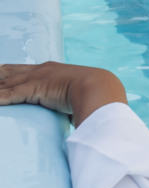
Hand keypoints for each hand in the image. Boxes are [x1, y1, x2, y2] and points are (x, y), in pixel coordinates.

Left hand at [0, 62, 126, 126]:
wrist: (99, 88)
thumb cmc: (93, 93)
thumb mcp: (76, 94)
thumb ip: (68, 101)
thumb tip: (71, 117)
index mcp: (50, 70)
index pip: (22, 70)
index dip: (7, 72)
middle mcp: (40, 71)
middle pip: (8, 71)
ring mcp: (36, 78)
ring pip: (5, 82)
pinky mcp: (34, 89)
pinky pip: (9, 94)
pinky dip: (1, 97)